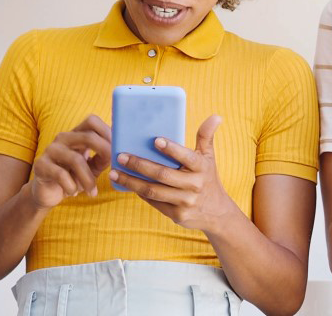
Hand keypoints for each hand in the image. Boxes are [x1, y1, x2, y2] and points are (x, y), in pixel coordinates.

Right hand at [29, 114, 111, 208]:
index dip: (107, 132)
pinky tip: (73, 192)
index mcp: (76, 134)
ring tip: (92, 192)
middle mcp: (63, 138)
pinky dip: (71, 186)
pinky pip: (61, 174)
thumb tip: (118, 150)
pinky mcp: (41, 165)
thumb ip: (104, 157)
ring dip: (88, 179)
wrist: (48, 192)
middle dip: (104, 153)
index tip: (116, 149)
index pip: (92, 121)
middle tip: (112, 171)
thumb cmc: (73, 177)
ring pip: (76, 160)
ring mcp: (51, 150)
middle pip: (88, 136)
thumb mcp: (93, 167)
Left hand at [110, 114, 235, 231]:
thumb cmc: (207, 178)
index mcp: (202, 167)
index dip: (171, 149)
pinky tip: (126, 184)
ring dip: (131, 182)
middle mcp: (195, 185)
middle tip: (121, 156)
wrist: (216, 213)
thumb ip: (206, 136)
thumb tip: (216, 116)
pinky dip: (139, 193)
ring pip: (153, 191)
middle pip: (162, 174)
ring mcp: (185, 202)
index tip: (155, 140)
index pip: (186, 157)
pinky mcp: (177, 215)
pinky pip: (154, 202)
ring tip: (114, 173)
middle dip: (139, 165)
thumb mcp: (209, 158)